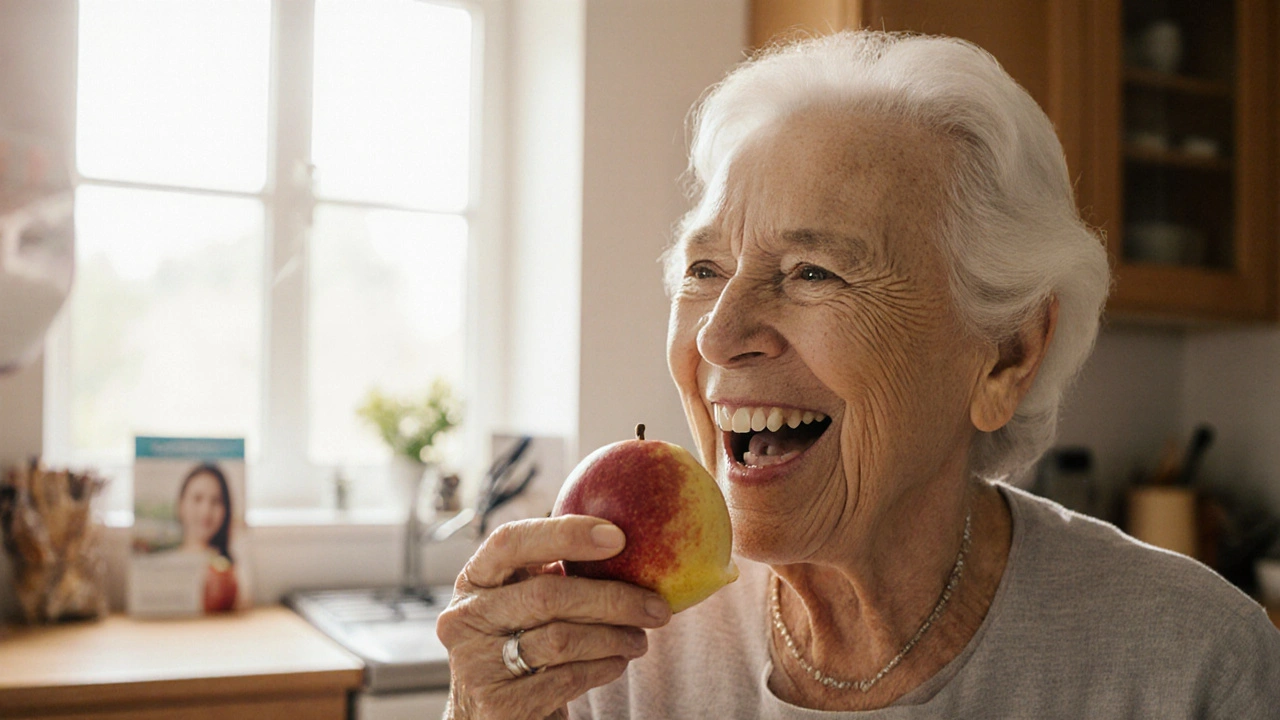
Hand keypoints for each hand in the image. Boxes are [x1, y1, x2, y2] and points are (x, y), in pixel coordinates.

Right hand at [437, 515, 672, 718]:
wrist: (491, 714)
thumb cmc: (520, 642)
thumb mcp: (523, 601)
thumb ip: (553, 573)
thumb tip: (621, 542)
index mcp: (473, 580)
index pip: (511, 541)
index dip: (563, 534)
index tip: (617, 537)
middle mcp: (464, 619)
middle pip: (546, 595)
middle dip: (611, 598)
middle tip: (656, 606)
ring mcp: (476, 664)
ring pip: (561, 639)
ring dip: (613, 637)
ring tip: (640, 638)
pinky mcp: (499, 705)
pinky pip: (567, 678)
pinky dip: (602, 667)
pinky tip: (617, 661)